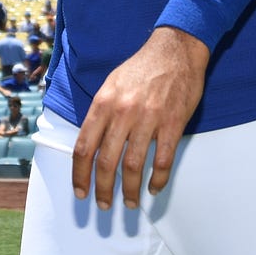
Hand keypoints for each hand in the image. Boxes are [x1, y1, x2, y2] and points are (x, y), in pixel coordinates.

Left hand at [72, 26, 208, 210]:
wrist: (175, 49)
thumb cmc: (142, 67)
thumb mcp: (111, 84)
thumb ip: (100, 113)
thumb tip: (91, 144)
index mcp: (104, 102)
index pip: (84, 147)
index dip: (80, 174)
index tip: (80, 191)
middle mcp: (123, 112)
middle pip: (106, 162)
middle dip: (102, 189)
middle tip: (103, 205)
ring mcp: (149, 118)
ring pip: (134, 166)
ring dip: (130, 191)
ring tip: (130, 203)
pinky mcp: (173, 123)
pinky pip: (163, 160)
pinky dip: (158, 180)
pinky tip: (154, 187)